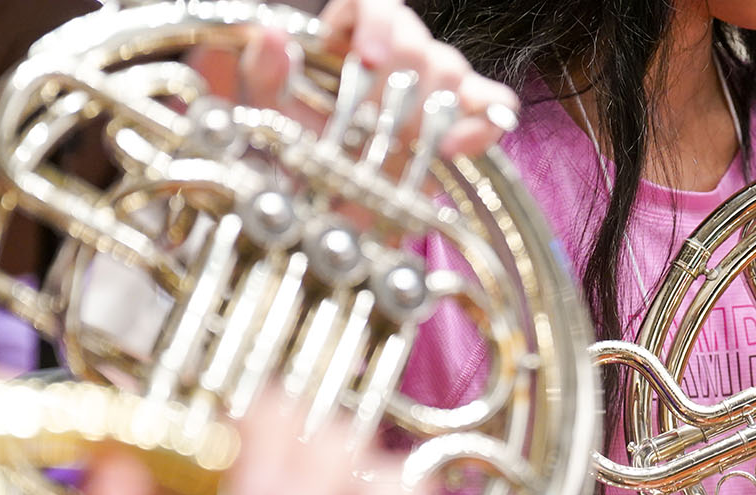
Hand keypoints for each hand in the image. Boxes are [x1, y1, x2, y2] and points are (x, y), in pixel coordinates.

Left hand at [188, 0, 517, 157]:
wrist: (318, 213)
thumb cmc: (289, 155)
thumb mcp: (260, 114)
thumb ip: (261, 72)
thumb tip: (270, 33)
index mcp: (348, 39)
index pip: (375, 2)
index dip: (375, 21)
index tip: (364, 59)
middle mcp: (396, 56)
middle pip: (417, 38)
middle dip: (394, 80)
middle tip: (371, 122)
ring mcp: (433, 89)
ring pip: (452, 68)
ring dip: (426, 106)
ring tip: (398, 143)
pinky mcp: (463, 125)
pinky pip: (495, 106)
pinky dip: (483, 122)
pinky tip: (452, 149)